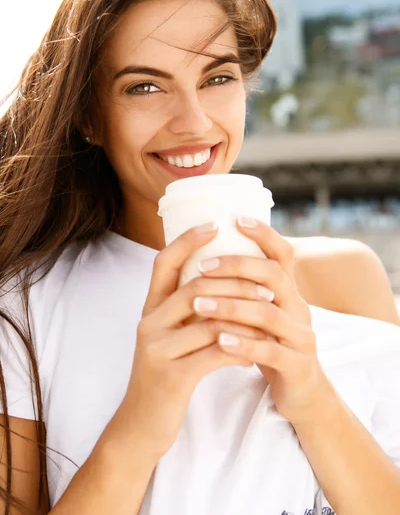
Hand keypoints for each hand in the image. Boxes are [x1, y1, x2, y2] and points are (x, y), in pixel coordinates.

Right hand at [121, 221, 267, 460]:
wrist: (141, 427)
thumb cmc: (164, 376)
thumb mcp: (168, 338)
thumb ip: (185, 312)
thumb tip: (219, 282)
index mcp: (149, 310)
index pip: (164, 262)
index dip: (188, 240)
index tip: (216, 224)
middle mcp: (149, 324)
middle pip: (196, 287)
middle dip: (237, 283)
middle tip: (267, 287)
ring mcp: (157, 350)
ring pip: (210, 321)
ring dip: (246, 318)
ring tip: (269, 319)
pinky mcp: (172, 377)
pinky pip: (215, 354)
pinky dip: (240, 350)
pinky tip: (253, 356)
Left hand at [195, 216, 334, 425]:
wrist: (302, 392)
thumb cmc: (272, 345)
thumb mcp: (264, 313)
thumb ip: (247, 289)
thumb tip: (209, 256)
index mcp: (289, 292)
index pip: (282, 254)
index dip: (263, 233)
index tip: (236, 218)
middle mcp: (299, 308)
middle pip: (274, 275)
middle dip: (237, 266)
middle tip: (202, 267)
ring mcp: (301, 337)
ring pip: (268, 314)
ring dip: (230, 307)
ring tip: (199, 305)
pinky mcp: (296, 366)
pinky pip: (270, 352)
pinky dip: (243, 345)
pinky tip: (219, 341)